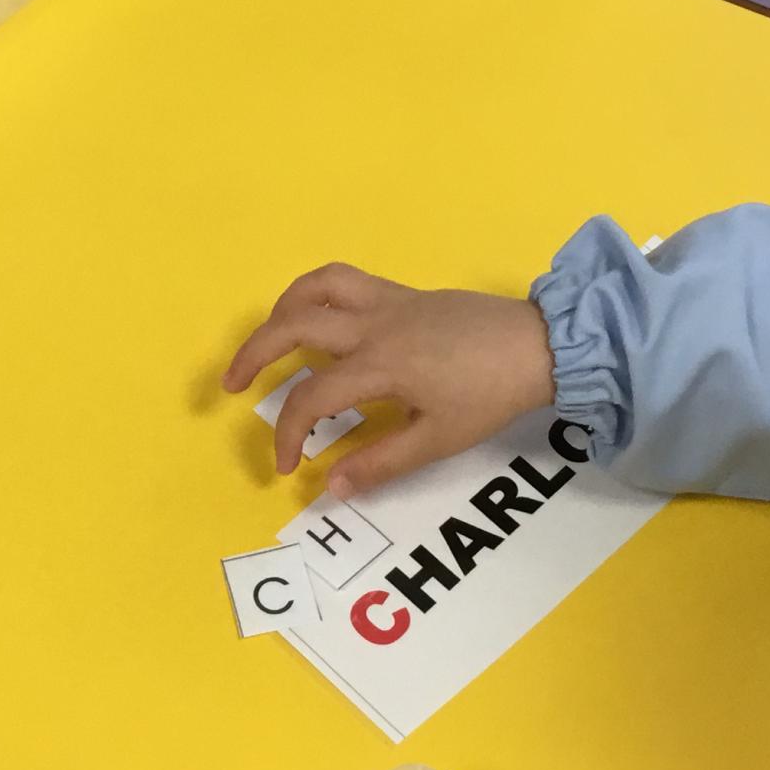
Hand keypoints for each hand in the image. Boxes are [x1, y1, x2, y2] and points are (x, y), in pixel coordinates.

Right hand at [223, 264, 554, 498]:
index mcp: (380, 365)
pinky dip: (316, 296)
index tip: (286, 465)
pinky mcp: (402, 293)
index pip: (312, 398)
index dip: (288, 433)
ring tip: (267, 341)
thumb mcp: (438, 439)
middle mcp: (373, 325)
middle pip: (293, 326)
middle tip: (230, 384)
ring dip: (280, 311)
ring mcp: (387, 302)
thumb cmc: (490, 395)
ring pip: (316, 288)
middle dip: (253, 354)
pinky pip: (345, 282)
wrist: (539, 346)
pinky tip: (317, 322)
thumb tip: (329, 486)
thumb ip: (380, 462)